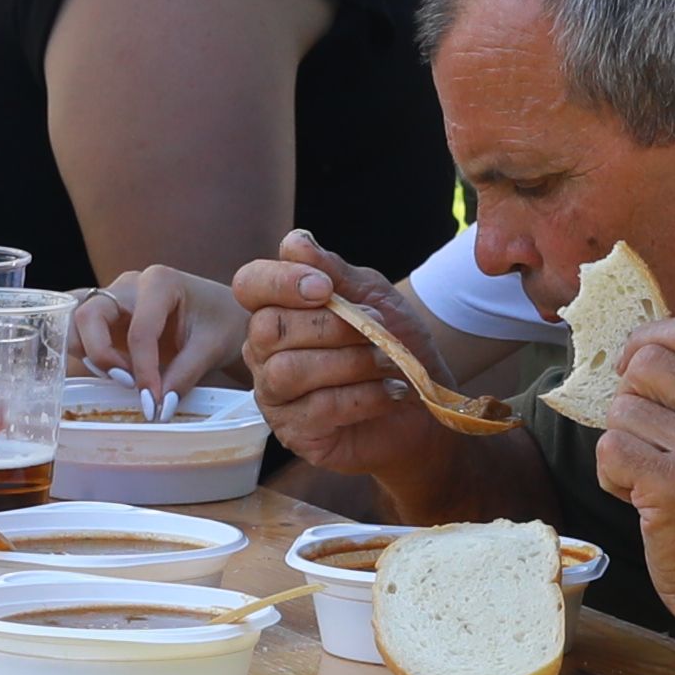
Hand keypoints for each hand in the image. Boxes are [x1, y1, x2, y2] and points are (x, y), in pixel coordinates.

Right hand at [75, 262, 252, 400]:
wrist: (224, 316)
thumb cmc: (222, 323)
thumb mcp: (211, 348)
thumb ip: (184, 376)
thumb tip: (157, 407)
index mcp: (160, 282)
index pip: (139, 330)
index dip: (143, 370)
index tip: (152, 402)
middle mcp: (129, 284)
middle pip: (88, 316)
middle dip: (101, 355)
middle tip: (127, 384)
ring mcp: (113, 299)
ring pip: (74, 322)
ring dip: (87, 355)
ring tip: (120, 378)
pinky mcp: (106, 319)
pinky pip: (79, 331)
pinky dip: (82, 352)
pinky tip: (105, 374)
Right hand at [233, 240, 447, 490]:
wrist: (424, 405)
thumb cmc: (394, 345)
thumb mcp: (373, 296)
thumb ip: (334, 270)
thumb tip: (295, 242)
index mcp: (277, 310)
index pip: (249, 285)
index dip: (280, 282)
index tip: (326, 287)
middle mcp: (264, 352)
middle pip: (269, 329)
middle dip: (329, 326)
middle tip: (375, 330)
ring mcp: (275, 395)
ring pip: (289, 370)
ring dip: (350, 363)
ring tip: (388, 364)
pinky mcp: (295, 433)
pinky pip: (317, 408)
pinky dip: (363, 397)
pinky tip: (389, 394)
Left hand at [592, 317, 674, 619]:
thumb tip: (638, 349)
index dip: (649, 339)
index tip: (633, 367)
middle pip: (645, 364)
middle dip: (631, 402)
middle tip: (649, 443)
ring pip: (621, 410)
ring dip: (623, 446)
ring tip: (654, 479)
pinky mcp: (672, 488)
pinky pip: (609, 450)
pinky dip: (613, 477)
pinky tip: (642, 499)